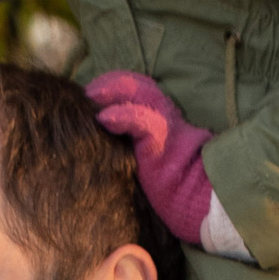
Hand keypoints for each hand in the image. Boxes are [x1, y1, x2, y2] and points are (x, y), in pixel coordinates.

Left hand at [85, 69, 214, 244]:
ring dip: (108, 90)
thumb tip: (103, 133)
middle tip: (85, 94)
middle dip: (106, 83)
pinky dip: (119, 115)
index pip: (135, 85)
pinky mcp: (160, 138)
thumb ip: (134, 136)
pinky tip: (103, 118)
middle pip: (133, 82)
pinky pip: (138, 118)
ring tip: (89, 97)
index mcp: (161, 112)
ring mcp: (163, 121)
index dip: (111, 84)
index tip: (91, 93)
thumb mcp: (149, 151)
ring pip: (135, 91)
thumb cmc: (169, 180)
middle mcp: (163, 110)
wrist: (193, 197)